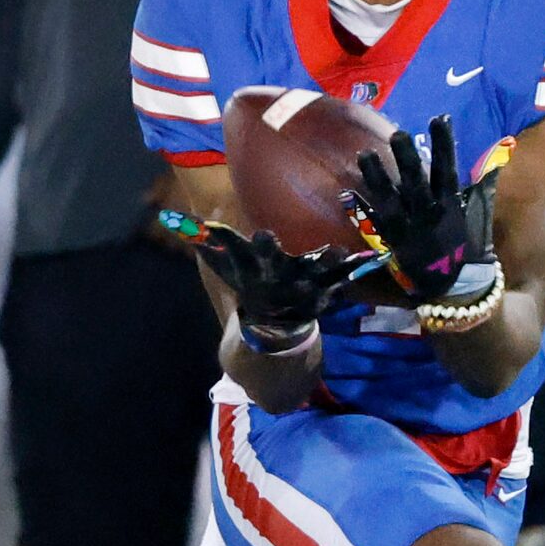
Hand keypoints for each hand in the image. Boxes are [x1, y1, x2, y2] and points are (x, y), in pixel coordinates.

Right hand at [165, 212, 377, 339]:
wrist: (273, 325)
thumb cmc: (245, 282)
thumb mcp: (222, 268)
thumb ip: (206, 244)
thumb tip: (170, 219)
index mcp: (251, 269)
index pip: (237, 251)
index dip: (230, 240)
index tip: (228, 227)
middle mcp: (276, 278)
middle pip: (277, 264)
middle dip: (268, 251)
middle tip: (273, 238)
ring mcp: (302, 287)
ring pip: (315, 275)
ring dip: (328, 265)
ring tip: (340, 253)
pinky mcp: (325, 292)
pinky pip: (344, 281)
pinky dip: (358, 272)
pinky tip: (374, 258)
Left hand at [346, 115, 497, 302]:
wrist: (455, 289)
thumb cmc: (465, 251)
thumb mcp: (473, 219)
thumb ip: (472, 192)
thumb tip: (481, 163)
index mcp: (452, 207)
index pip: (448, 169)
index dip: (444, 143)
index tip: (439, 118)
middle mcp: (430, 216)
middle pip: (417, 182)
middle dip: (407, 157)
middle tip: (398, 134)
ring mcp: (411, 230)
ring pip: (392, 199)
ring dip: (378, 177)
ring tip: (365, 154)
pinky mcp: (395, 243)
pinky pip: (377, 222)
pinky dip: (363, 207)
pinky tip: (350, 190)